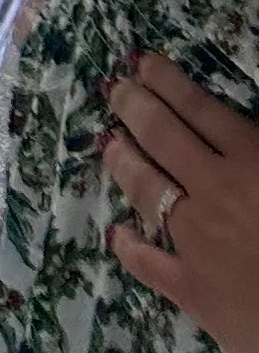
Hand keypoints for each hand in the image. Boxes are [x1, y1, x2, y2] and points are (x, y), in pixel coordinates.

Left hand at [106, 55, 258, 352]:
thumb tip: (241, 131)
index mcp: (252, 161)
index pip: (199, 108)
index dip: (166, 80)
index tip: (140, 61)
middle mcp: (216, 192)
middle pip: (162, 137)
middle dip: (133, 106)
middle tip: (114, 89)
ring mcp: (198, 241)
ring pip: (145, 189)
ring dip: (123, 161)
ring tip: (107, 142)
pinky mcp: (192, 291)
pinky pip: (148, 264)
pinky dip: (129, 247)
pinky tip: (115, 235)